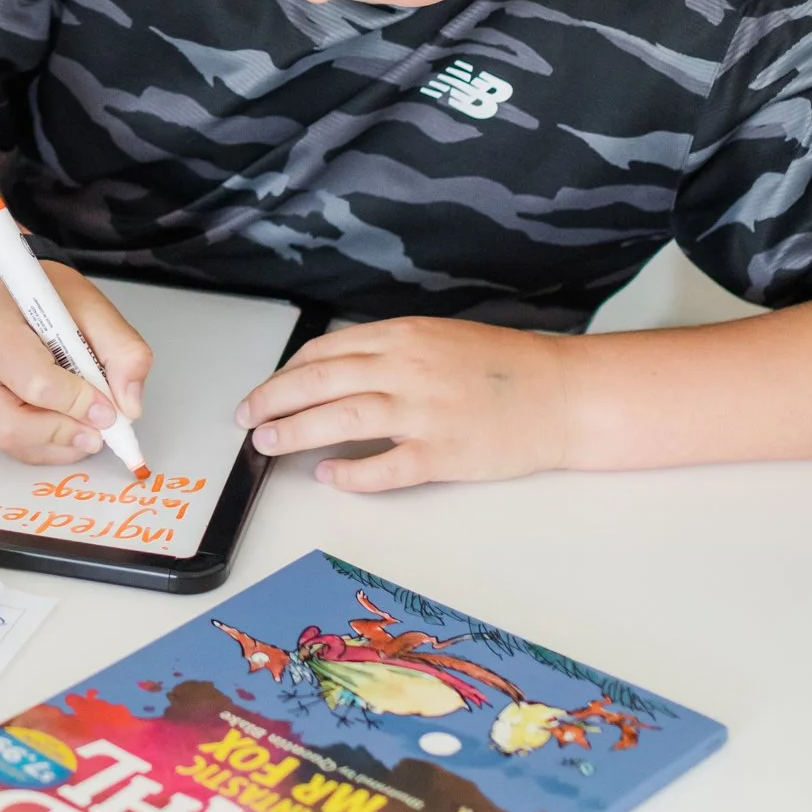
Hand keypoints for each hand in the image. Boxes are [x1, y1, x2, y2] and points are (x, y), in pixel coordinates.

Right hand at [0, 261, 151, 463]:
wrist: (16, 295)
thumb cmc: (47, 298)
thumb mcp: (93, 306)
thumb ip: (122, 350)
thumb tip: (129, 404)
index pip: (36, 384)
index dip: (79, 402)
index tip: (110, 408)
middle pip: (12, 427)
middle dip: (65, 433)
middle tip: (100, 429)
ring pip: (14, 444)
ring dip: (62, 444)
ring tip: (89, 426)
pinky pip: (16, 449)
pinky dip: (52, 447)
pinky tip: (71, 426)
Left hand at [235, 315, 577, 490]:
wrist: (564, 393)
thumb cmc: (504, 368)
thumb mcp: (438, 339)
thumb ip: (388, 351)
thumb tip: (335, 373)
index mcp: (403, 335)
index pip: (323, 353)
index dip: (284, 374)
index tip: (263, 392)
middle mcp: (407, 368)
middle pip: (319, 381)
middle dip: (273, 401)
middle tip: (248, 419)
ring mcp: (425, 412)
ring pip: (340, 419)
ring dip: (295, 431)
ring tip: (268, 444)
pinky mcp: (444, 453)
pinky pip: (385, 467)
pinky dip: (351, 473)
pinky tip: (329, 476)